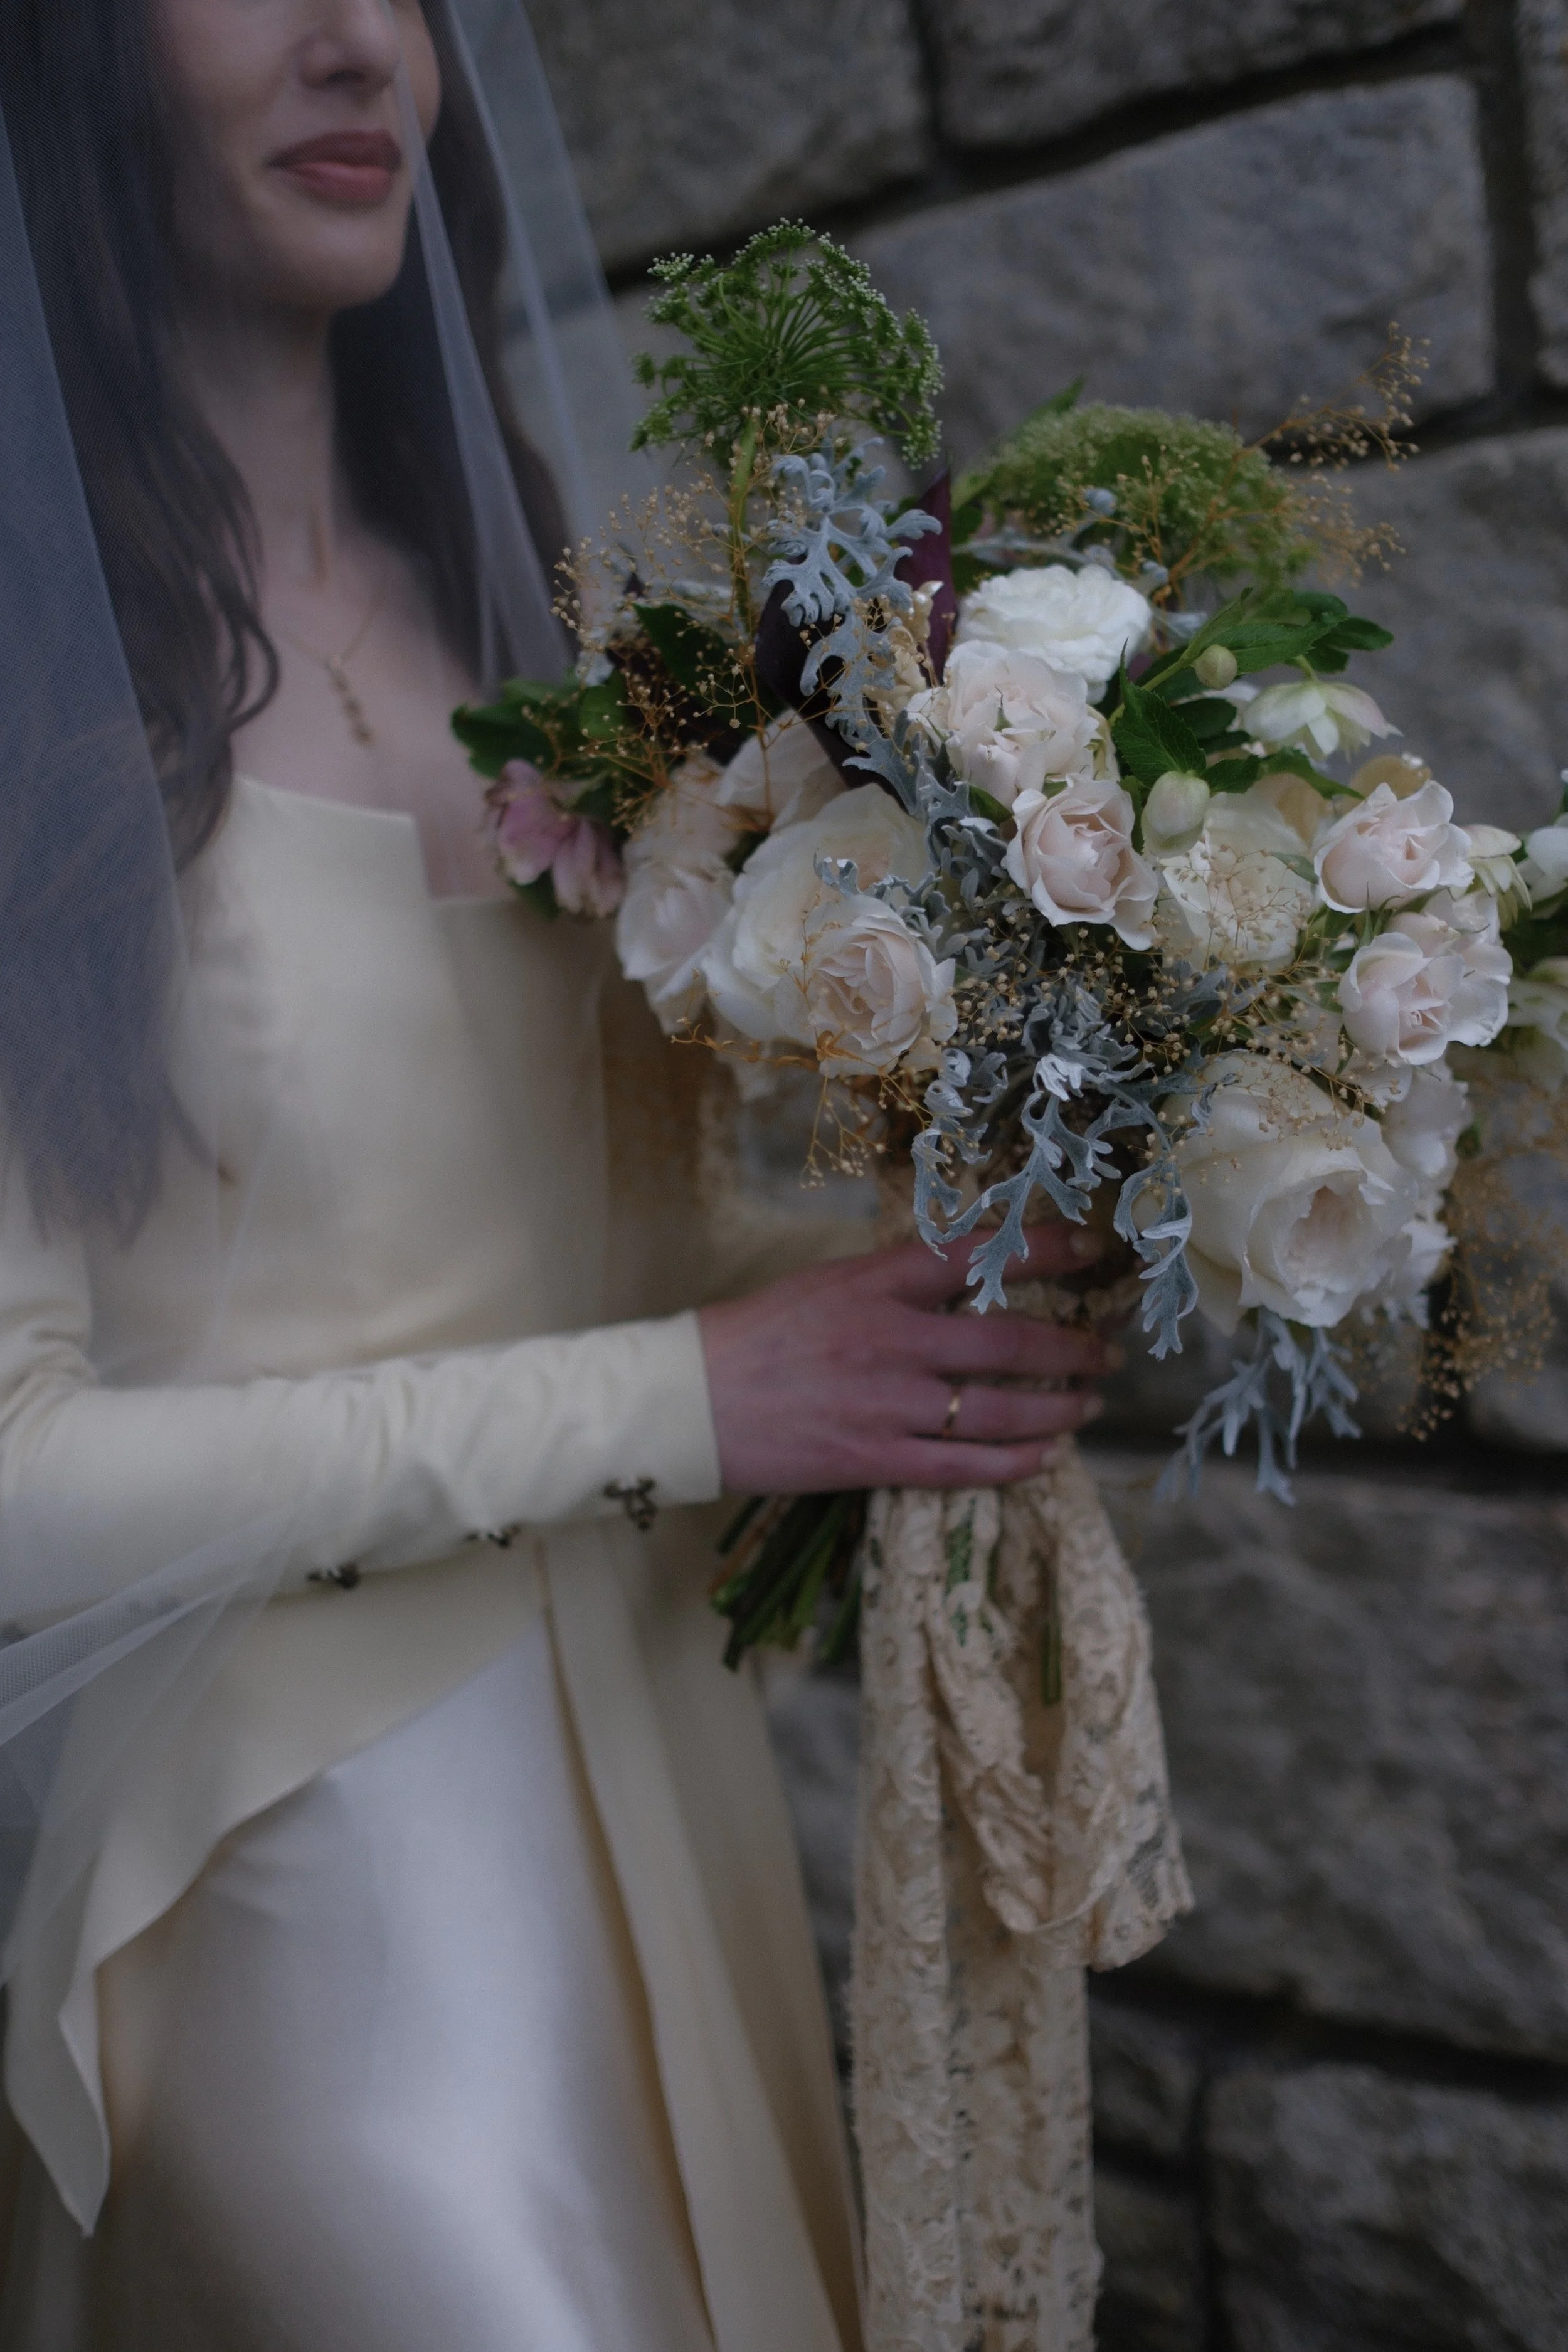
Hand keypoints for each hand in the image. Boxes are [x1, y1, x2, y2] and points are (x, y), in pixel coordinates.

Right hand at [698, 1226, 1120, 1495]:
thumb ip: (895, 1283)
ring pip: (999, 1409)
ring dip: (1056, 1407)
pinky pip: (964, 1466)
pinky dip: (1014, 1462)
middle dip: (1070, 1346)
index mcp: (877, 1284)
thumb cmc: (755, 1337)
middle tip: (1107, 1349)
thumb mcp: (827, 1285)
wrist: (690, 1402)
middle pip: (1008, 1340)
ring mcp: (888, 1404)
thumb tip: (964, 1281)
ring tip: (1087, 1404)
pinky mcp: (875, 1459)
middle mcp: (893, 1339)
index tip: (1089, 1247)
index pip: (975, 1255)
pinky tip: (1044, 1457)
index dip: (1042, 1249)